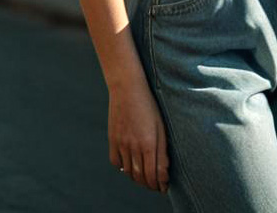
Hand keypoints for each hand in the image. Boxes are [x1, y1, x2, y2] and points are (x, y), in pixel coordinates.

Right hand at [108, 77, 168, 193]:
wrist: (127, 88)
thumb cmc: (149, 106)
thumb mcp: (161, 127)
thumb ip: (162, 152)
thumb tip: (164, 174)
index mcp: (149, 143)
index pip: (153, 175)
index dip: (159, 185)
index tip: (163, 187)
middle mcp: (134, 146)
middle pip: (140, 177)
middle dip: (149, 184)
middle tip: (156, 185)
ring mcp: (121, 143)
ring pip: (129, 172)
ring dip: (138, 178)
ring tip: (145, 176)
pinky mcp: (112, 139)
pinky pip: (116, 162)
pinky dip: (124, 168)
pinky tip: (130, 164)